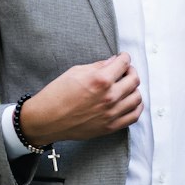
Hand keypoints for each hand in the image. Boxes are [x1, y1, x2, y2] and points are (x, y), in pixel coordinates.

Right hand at [18, 53, 142, 144]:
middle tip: (125, 70)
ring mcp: (111, 113)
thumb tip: (112, 62)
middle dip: (131, 71)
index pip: (123, 63)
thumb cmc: (57, 95)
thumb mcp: (75, 72)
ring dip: (134, 88)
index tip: (123, 58)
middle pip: (134, 80)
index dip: (124, 58)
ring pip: (137, 98)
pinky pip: (133, 116)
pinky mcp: (110, 127)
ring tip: (126, 86)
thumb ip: (98, 66)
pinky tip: (130, 102)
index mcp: (100, 80)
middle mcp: (109, 96)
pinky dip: (136, 107)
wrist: (47, 119)